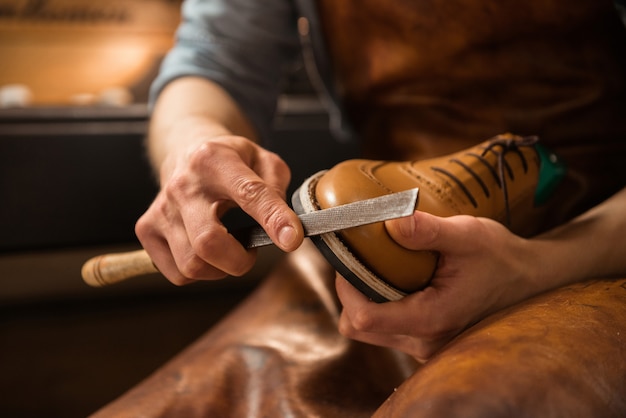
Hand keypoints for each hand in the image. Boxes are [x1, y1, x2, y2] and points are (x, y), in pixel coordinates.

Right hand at [135, 134, 303, 284]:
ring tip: (229, 249)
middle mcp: (183, 184)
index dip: (273, 220)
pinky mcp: (147, 228)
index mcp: (216, 160)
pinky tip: (207, 252)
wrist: (187, 152)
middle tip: (251, 251)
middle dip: (239, 261)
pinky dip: (199, 272)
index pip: (249, 194)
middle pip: (208, 242)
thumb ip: (278, 191)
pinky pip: (177, 273)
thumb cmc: (232, 162)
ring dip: (220, 268)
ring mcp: (161, 208)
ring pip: (192, 265)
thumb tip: (285, 231)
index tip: (292, 239)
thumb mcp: (263, 161)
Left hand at [336, 210, 538, 361]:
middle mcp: (424, 341)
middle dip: (351, 292)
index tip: (354, 258)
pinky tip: (396, 278)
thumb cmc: (499, 257)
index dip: (347, 287)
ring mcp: (424, 345)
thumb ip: (428, 231)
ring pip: (369, 330)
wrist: (528, 279)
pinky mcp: (424, 340)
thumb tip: (391, 222)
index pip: (363, 318)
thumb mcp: (468, 235)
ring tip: (381, 266)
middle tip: (364, 259)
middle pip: (358, 327)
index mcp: (430, 319)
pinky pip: (386, 329)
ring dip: (365, 299)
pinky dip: (381, 304)